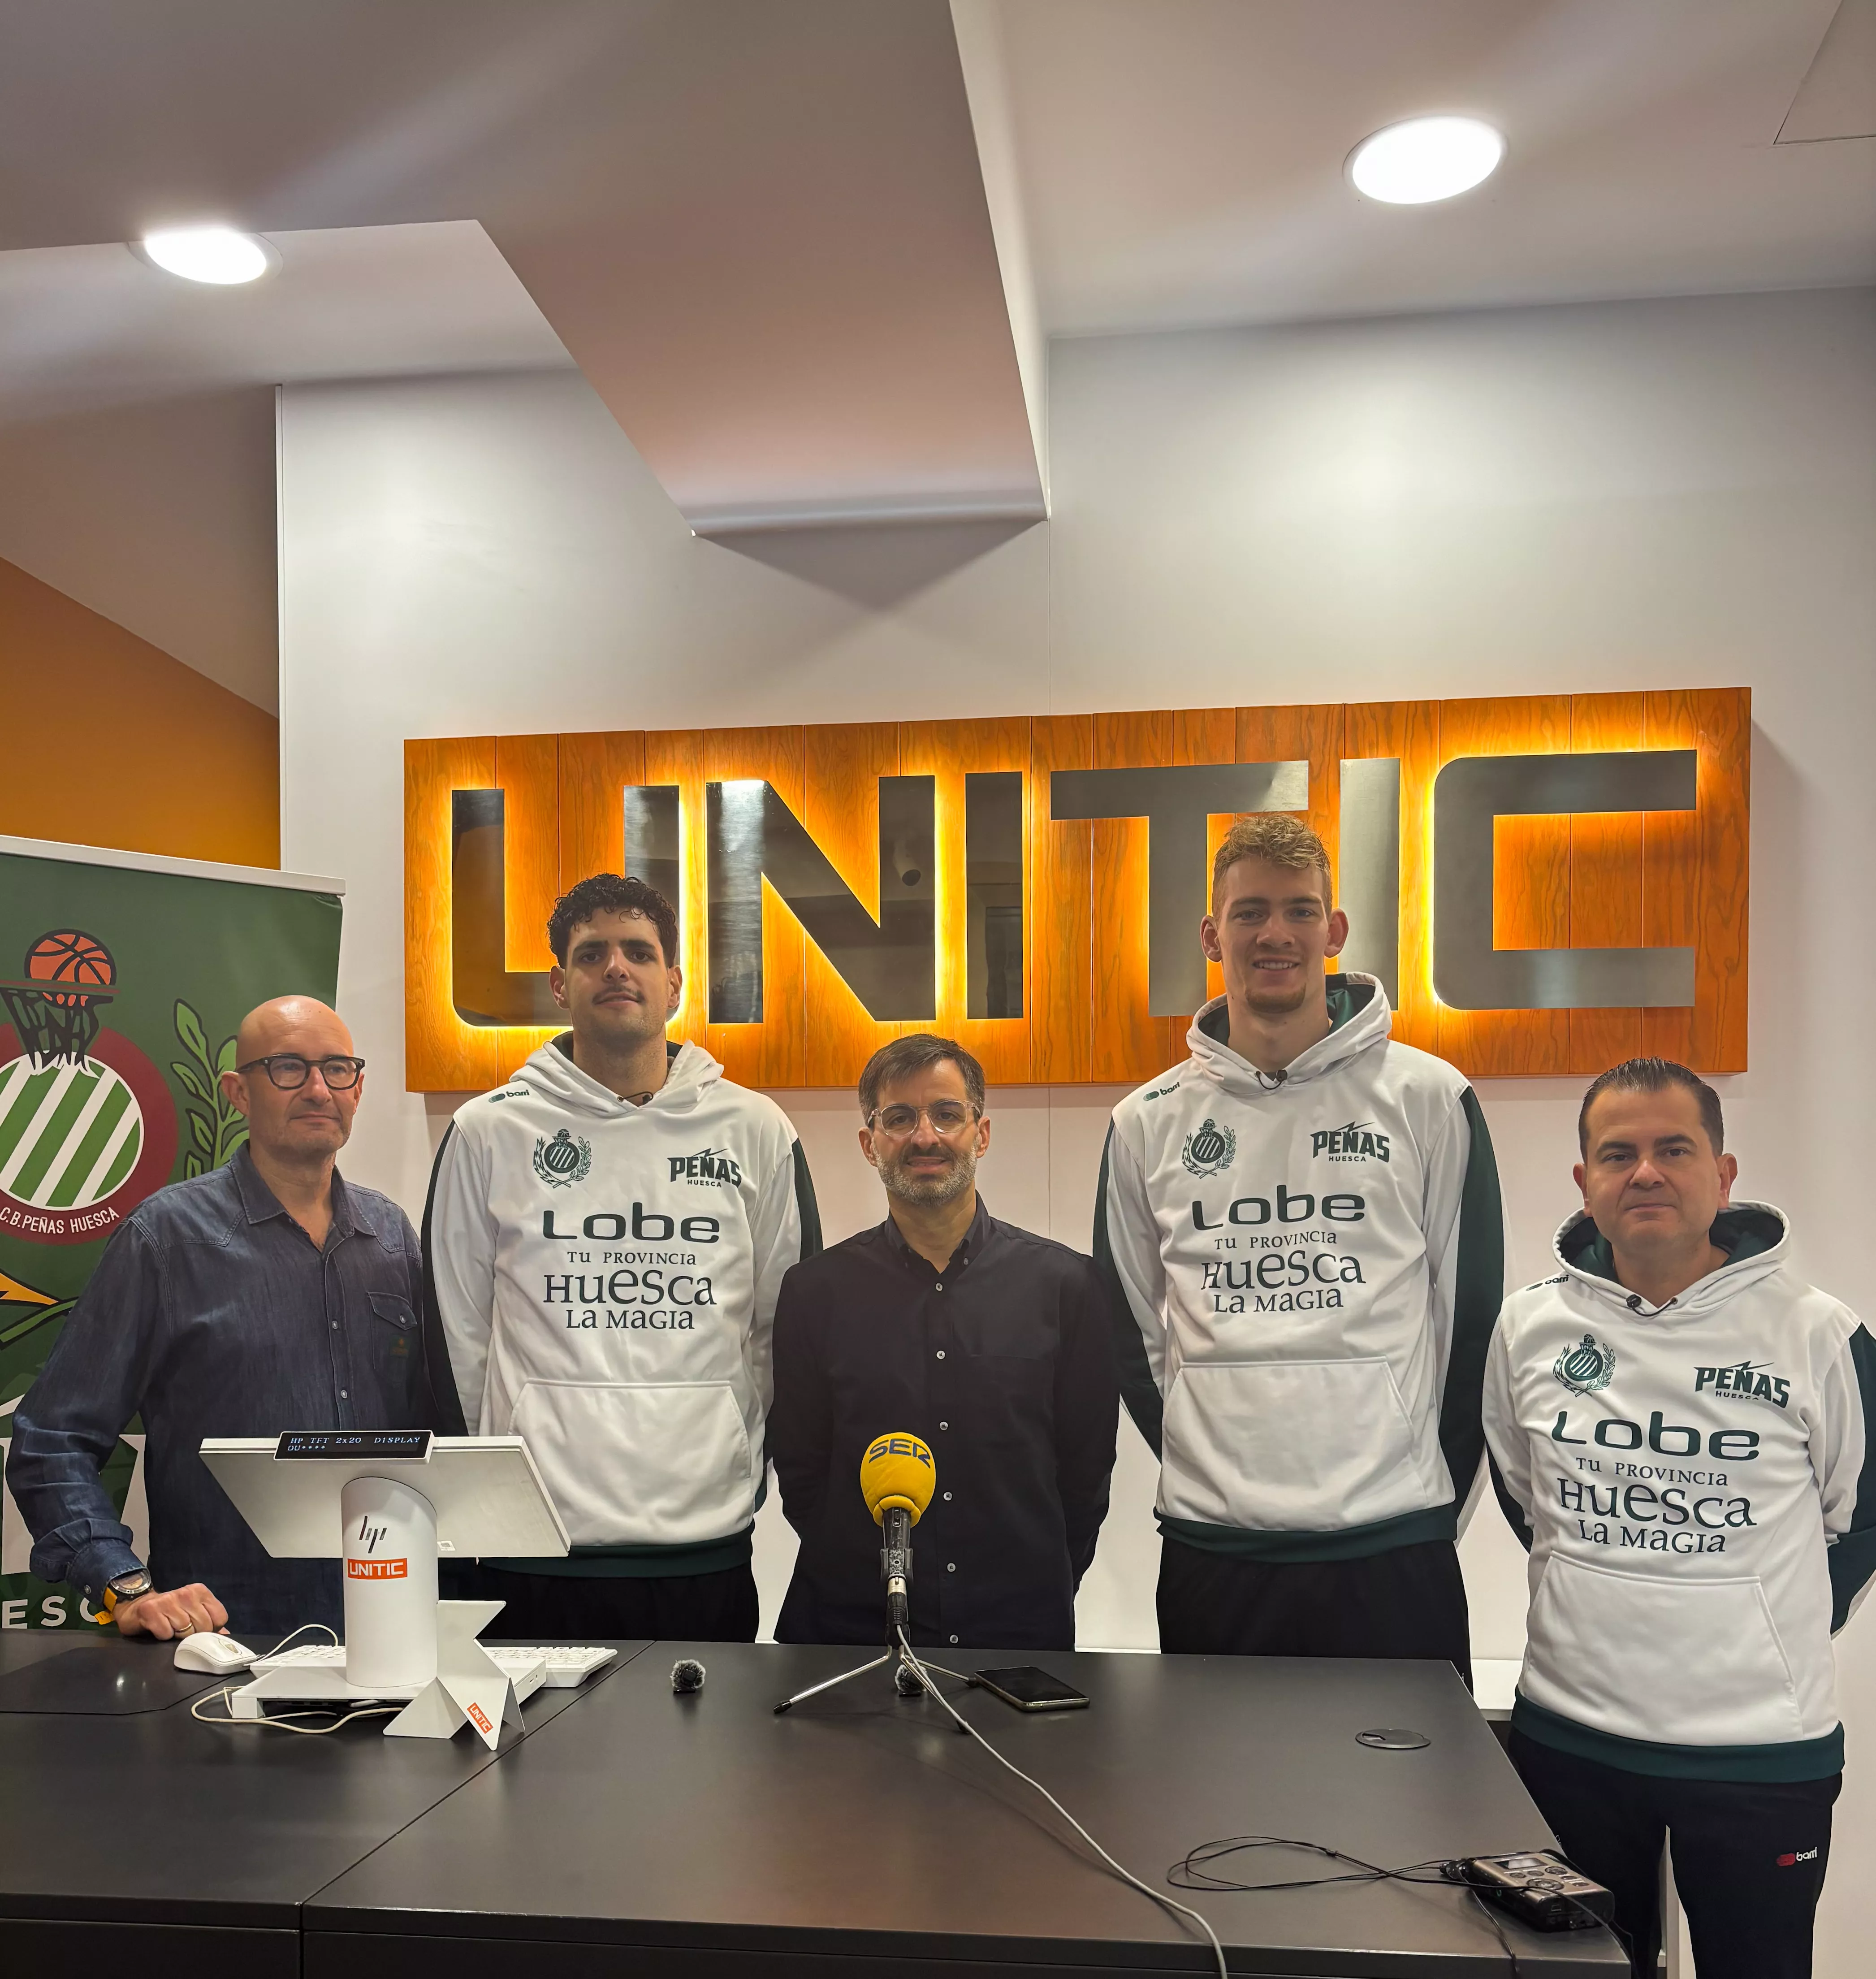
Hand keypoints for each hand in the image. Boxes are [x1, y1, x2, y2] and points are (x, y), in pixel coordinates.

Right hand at [113, 1583, 227, 1639]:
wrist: (137, 1607)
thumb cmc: (170, 1612)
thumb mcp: (193, 1612)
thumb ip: (211, 1622)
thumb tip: (227, 1637)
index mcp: (200, 1591)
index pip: (220, 1617)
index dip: (211, 1629)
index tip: (199, 1629)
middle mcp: (186, 1593)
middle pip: (204, 1626)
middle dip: (194, 1635)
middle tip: (182, 1631)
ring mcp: (168, 1600)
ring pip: (185, 1631)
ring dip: (177, 1636)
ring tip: (170, 1628)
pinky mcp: (150, 1610)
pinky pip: (166, 1634)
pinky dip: (163, 1636)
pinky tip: (158, 1629)